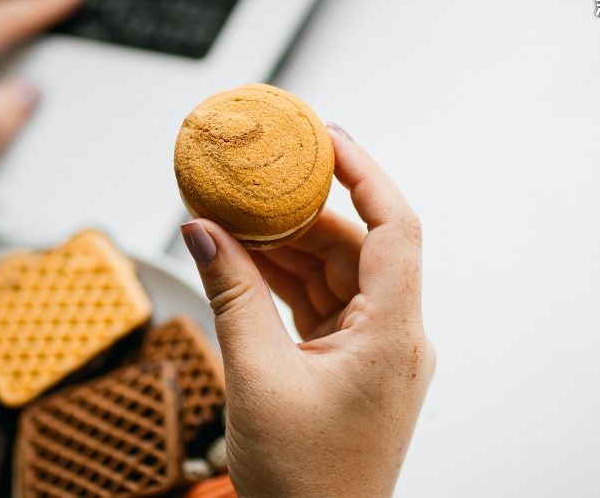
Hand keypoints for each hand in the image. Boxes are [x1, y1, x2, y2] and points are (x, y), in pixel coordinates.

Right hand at [180, 126, 434, 497]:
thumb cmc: (304, 484)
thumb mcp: (257, 378)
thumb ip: (230, 295)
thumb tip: (202, 230)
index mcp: (393, 337)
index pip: (396, 227)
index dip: (364, 172)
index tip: (326, 135)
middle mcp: (397, 336)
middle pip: (358, 244)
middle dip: (305, 209)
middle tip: (256, 177)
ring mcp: (377, 349)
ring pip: (337, 271)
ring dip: (288, 245)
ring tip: (237, 217)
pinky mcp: (354, 361)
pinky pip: (324, 301)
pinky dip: (286, 279)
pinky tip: (246, 260)